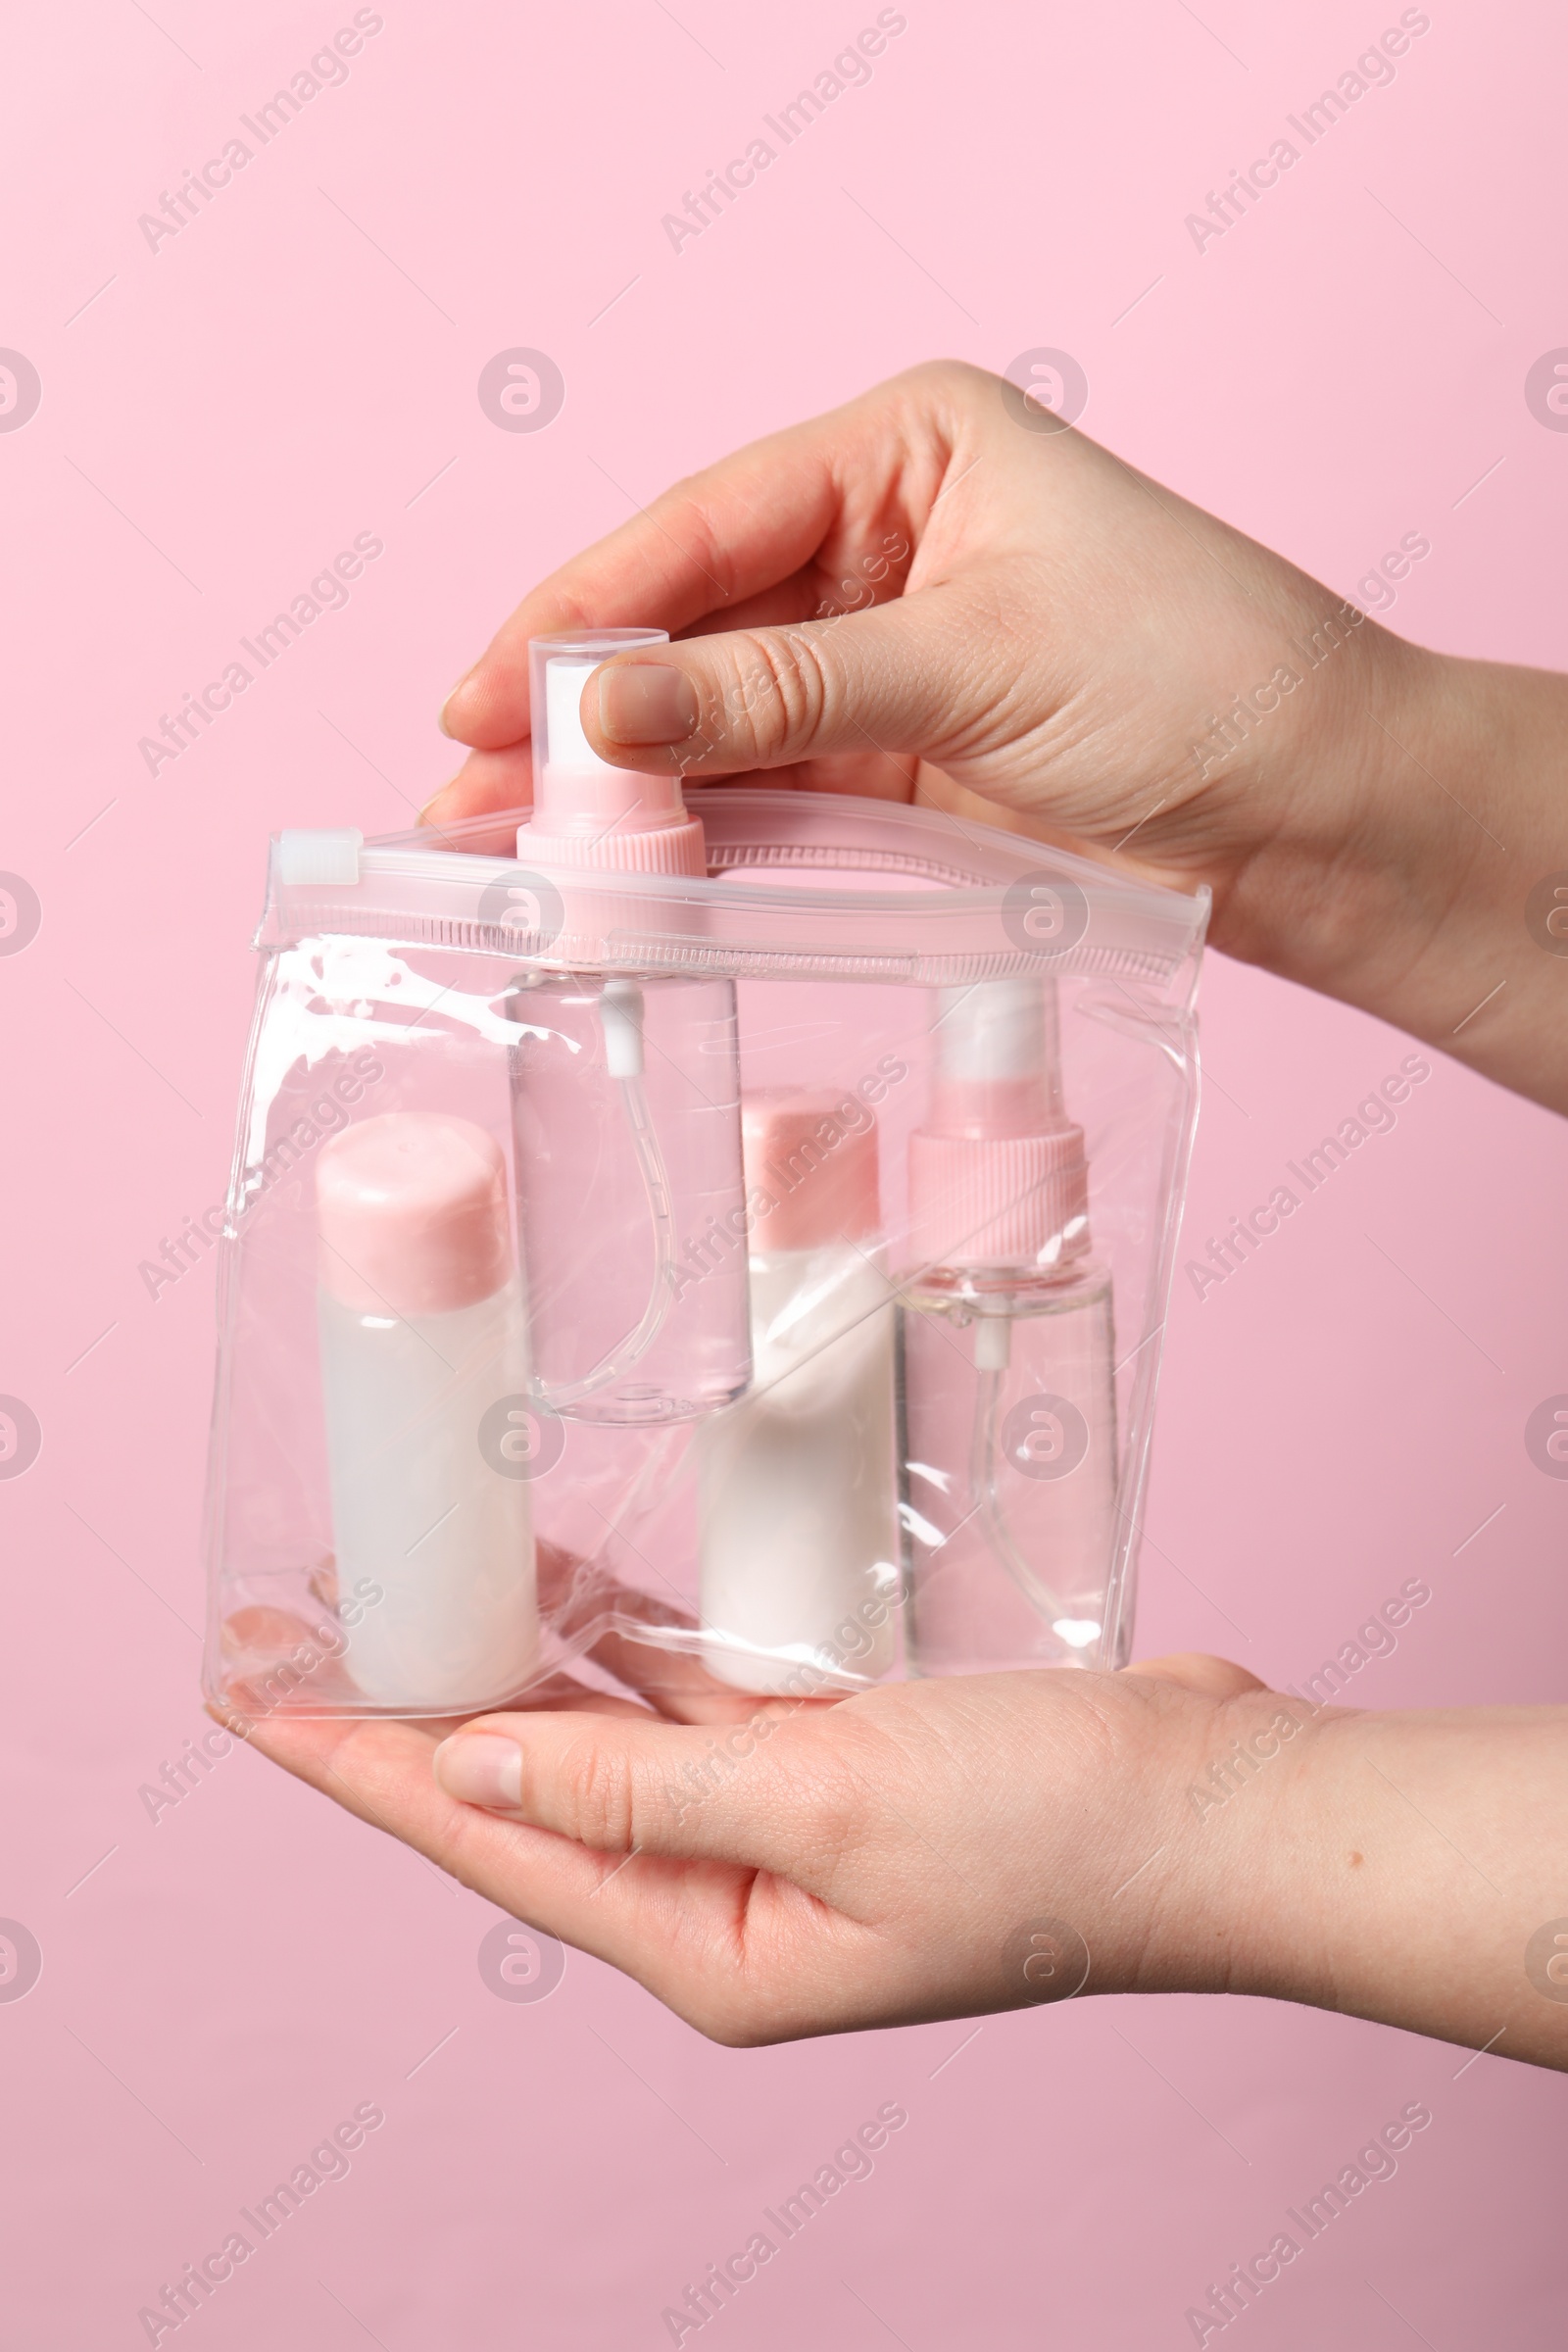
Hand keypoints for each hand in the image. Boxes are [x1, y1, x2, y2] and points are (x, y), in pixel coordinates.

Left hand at [224, 1639, 1567, 2066]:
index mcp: (711, 1940)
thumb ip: (644, 1784)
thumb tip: (478, 1769)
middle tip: (290, 1619)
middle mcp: (725, 1891)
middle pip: (521, 1786)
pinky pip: (690, 1688)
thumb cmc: (1056, 1826)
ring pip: (600, 1727)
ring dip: (507, 1654)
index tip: (253, 1689)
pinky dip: (624, 1635)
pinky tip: (564, 1577)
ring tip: (398, 1579)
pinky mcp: (833, 1750)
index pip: (487, 1837)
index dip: (359, 1758)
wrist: (1220, 1805)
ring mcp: (779, 1820)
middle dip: (404, 1701)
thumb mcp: (830, 1802)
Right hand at [429, 360, 1567, 1111]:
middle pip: (693, 623)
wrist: (1319, 815)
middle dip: (580, 707)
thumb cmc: (1196, 681)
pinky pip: (770, 790)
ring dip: (619, 781)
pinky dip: (694, 830)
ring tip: (506, 842)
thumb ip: (780, 694)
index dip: (586, 611)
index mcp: (909, 448)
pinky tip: (616, 865)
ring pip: (718, 718)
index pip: (709, 525)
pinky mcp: (899, 763)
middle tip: (462, 784)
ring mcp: (886, 657)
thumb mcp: (972, 665)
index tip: (485, 689)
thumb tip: (600, 712)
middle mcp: (884, 540)